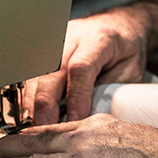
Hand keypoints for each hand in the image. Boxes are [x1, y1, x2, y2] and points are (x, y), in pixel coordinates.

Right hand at [27, 11, 146, 124]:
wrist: (117, 28)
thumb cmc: (124, 52)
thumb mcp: (129, 72)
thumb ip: (110, 93)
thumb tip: (92, 122)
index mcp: (98, 40)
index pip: (81, 68)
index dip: (76, 97)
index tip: (75, 120)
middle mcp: (71, 39)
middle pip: (50, 72)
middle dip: (45, 104)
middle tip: (46, 129)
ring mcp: (53, 45)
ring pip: (35, 76)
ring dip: (32, 104)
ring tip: (35, 128)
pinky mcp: (43, 54)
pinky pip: (30, 78)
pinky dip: (28, 99)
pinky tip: (30, 117)